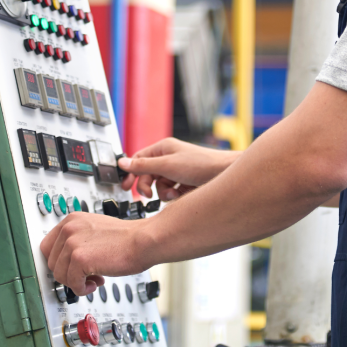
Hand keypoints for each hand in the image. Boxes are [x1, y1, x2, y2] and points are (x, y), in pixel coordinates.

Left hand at [40, 213, 150, 294]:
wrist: (143, 241)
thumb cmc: (126, 238)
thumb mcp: (94, 230)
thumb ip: (78, 240)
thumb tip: (67, 260)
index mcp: (72, 220)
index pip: (48, 246)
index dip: (59, 261)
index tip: (69, 268)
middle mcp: (69, 228)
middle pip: (51, 262)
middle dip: (68, 273)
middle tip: (85, 275)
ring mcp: (72, 243)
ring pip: (59, 275)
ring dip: (76, 282)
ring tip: (93, 279)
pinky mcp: (79, 259)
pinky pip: (71, 283)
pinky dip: (82, 289)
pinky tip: (95, 283)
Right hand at [119, 137, 237, 200]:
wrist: (224, 175)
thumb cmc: (201, 164)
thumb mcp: (167, 165)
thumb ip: (143, 166)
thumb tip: (123, 163)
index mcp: (163, 149)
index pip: (139, 160)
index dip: (131, 173)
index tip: (125, 186)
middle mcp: (169, 159)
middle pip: (147, 175)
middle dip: (148, 186)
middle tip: (148, 194)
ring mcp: (177, 172)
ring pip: (159, 187)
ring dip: (164, 193)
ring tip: (174, 193)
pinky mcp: (184, 184)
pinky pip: (170, 193)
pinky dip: (173, 196)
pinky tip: (181, 195)